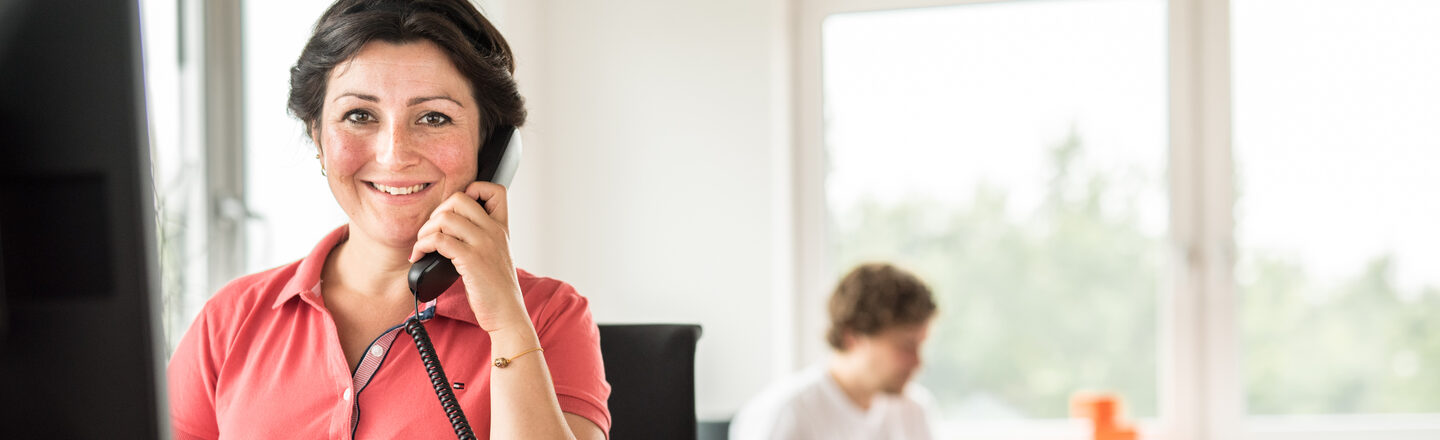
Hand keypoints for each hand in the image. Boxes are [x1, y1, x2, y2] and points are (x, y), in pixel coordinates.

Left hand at [409, 181, 528, 332]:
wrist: (507, 314)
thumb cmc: (496, 290)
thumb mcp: (495, 256)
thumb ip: (479, 238)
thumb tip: (446, 229)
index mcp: (501, 228)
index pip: (493, 189)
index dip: (471, 191)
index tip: (456, 213)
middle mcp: (495, 231)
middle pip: (459, 198)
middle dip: (436, 213)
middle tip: (431, 233)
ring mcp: (484, 244)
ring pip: (445, 217)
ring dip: (425, 231)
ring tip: (422, 246)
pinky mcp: (471, 260)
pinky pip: (438, 240)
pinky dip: (422, 246)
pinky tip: (420, 256)